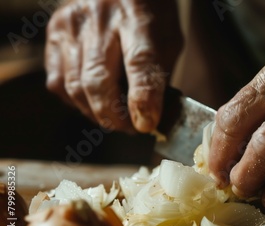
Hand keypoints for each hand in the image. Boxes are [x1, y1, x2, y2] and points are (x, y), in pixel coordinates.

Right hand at [45, 0, 181, 132]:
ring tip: (116, 120)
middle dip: (115, 117)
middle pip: (99, 81)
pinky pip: (58, 83)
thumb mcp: (169, 38)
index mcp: (138, 17)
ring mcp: (72, 25)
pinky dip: (76, 102)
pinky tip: (93, 103)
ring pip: (76, 87)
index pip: (139, 63)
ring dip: (97, 114)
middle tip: (131, 129)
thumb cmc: (150, 14)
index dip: (142, 99)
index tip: (147, 124)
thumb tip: (148, 118)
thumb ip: (159, 74)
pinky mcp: (54, 33)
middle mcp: (100, 18)